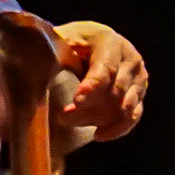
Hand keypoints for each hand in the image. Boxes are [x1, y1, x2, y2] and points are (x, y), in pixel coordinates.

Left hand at [54, 21, 148, 140]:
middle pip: (115, 90)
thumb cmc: (75, 42)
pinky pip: (133, 116)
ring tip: (73, 122)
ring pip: (126, 105)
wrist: (93, 44)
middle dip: (90, 106)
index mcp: (111, 43)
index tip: (77, 101)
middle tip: (64, 116)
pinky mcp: (138, 94)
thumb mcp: (63, 39)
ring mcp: (137, 78)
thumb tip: (37, 58)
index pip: (105, 68)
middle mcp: (130, 60)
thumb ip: (53, 48)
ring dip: (100, 118)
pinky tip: (98, 134)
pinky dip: (117, 128)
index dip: (92, 86)